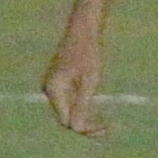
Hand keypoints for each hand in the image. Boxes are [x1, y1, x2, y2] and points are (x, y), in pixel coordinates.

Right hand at [42, 18, 107, 136]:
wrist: (84, 28)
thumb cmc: (89, 51)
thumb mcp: (90, 79)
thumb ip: (82, 104)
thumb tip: (76, 128)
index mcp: (53, 89)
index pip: (66, 121)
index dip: (84, 128)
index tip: (105, 128)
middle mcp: (49, 89)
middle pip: (66, 117)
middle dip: (85, 124)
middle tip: (108, 129)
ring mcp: (53, 85)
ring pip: (68, 110)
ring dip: (85, 116)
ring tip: (106, 124)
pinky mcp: (60, 82)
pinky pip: (70, 101)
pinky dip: (83, 106)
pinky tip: (98, 108)